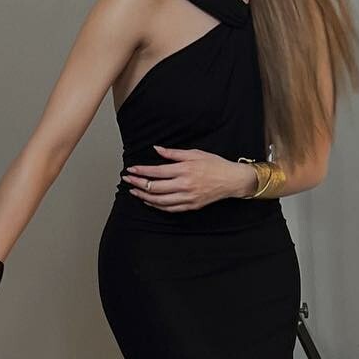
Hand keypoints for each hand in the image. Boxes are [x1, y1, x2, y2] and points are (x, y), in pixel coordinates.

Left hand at [122, 144, 249, 211]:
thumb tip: (157, 149)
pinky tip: (149, 201)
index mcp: (184, 170)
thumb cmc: (215, 164)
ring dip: (144, 196)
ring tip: (134, 191)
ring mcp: (187, 198)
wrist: (231, 180)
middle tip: (127, 180)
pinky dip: (157, 205)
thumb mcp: (194, 153)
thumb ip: (173, 153)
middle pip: (155, 187)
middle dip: (138, 184)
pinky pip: (169, 209)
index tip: (131, 170)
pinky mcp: (191, 206)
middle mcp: (184, 185)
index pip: (157, 172)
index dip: (141, 171)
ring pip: (160, 201)